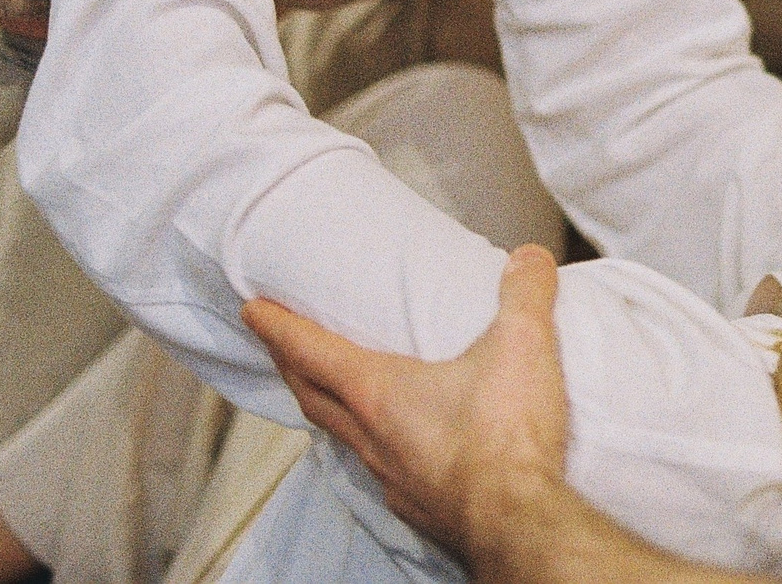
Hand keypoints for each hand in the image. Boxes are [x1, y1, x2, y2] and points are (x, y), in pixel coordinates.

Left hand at [245, 245, 571, 560]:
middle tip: (279, 348)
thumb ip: (524, 294)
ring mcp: (392, 477)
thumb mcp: (522, 345)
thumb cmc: (505, 439)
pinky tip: (396, 451)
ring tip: (336, 397)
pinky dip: (373, 451)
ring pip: (344, 438)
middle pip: (314, 397)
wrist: (517, 521)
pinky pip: (380, 472)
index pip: (312, 351)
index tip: (253, 311)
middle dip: (291, 368)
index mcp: (381, 392)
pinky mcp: (418, 507)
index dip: (279, 327)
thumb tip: (529, 258)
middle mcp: (373, 437)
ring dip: (330, 412)